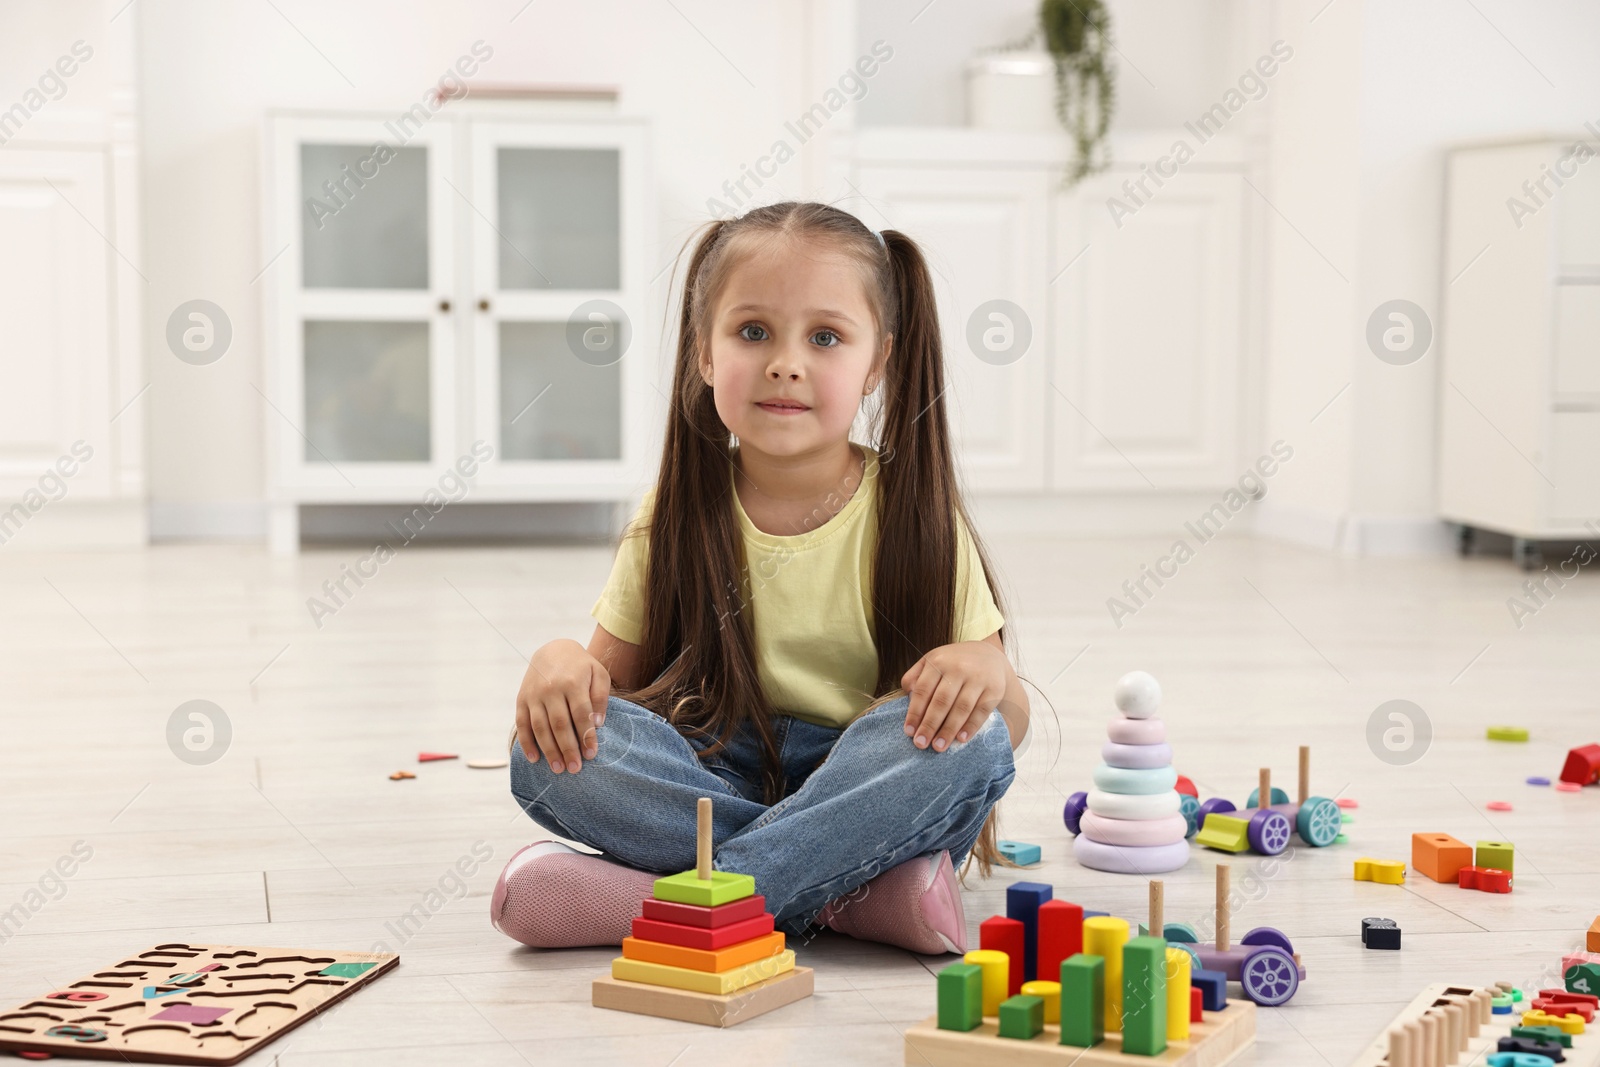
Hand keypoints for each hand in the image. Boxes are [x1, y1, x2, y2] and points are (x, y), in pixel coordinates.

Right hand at [515, 639, 609, 772]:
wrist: (553, 650)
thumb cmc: (581, 667)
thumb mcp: (598, 674)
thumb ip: (600, 697)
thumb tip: (596, 724)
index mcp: (572, 681)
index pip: (580, 713)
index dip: (586, 735)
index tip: (591, 754)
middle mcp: (551, 688)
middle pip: (559, 724)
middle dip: (567, 749)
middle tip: (575, 769)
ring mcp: (533, 695)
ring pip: (540, 727)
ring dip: (549, 750)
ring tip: (558, 769)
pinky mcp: (521, 699)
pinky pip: (522, 724)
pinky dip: (526, 743)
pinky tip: (535, 759)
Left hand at [900, 641, 1008, 752]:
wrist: (989, 654)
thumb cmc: (953, 662)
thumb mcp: (933, 660)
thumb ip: (915, 676)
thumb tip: (907, 696)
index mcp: (938, 661)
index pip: (923, 690)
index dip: (915, 712)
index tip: (909, 732)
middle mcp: (958, 668)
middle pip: (941, 701)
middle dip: (929, 725)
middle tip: (920, 744)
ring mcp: (978, 678)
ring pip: (961, 708)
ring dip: (949, 729)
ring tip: (939, 746)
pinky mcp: (995, 689)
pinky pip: (981, 711)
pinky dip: (971, 726)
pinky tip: (961, 739)